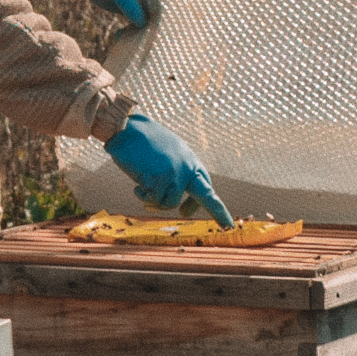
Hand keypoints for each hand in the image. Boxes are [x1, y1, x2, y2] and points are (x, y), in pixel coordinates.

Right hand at [102, 112, 231, 226]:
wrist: (128, 128)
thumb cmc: (141, 138)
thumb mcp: (166, 151)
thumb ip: (174, 169)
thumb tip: (168, 195)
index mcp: (190, 159)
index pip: (204, 183)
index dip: (200, 200)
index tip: (186, 212)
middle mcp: (186, 167)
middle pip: (207, 195)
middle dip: (218, 212)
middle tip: (228, 226)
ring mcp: (175, 174)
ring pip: (169, 204)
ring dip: (154, 200)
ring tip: (141, 186)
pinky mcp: (160, 180)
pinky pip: (153, 200)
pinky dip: (142, 195)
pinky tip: (135, 183)